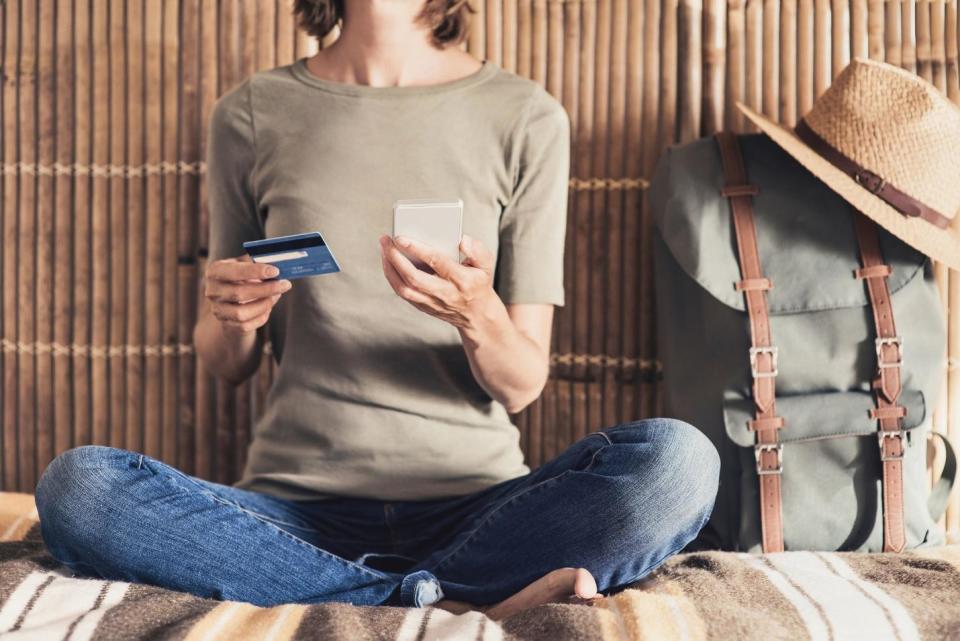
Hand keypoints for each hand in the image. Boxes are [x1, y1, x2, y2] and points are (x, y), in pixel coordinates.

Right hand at [203, 255, 291, 336]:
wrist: (231, 301)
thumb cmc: (241, 278)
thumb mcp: (245, 264)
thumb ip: (257, 261)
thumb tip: (277, 260)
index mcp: (215, 271)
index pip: (233, 271)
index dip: (254, 271)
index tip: (275, 271)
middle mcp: (212, 291)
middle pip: (239, 293)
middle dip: (266, 289)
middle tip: (284, 284)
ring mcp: (218, 310)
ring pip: (241, 313)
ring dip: (264, 304)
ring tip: (276, 295)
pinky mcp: (227, 325)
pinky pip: (246, 325)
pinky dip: (261, 316)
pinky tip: (268, 306)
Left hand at [379, 234, 499, 328]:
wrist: (476, 315)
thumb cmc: (479, 283)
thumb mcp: (487, 266)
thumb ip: (478, 250)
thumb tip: (462, 240)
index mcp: (462, 281)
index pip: (437, 262)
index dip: (418, 249)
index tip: (401, 237)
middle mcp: (445, 294)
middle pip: (414, 278)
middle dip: (396, 258)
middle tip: (386, 240)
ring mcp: (432, 303)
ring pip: (404, 289)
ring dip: (390, 268)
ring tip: (384, 249)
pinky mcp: (423, 307)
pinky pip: (403, 293)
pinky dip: (392, 277)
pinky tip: (388, 262)